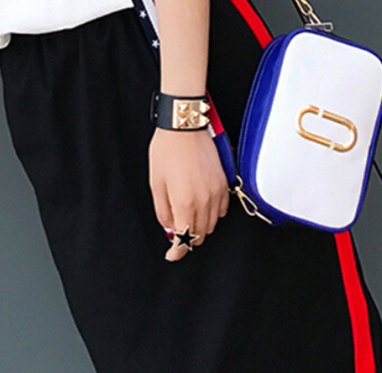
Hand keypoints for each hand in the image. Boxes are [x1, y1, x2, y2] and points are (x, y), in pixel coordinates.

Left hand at [148, 128, 229, 260]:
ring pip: (212, 224)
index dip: (178, 252)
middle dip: (187, 236)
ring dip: (199, 224)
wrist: (184, 125)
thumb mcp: (156, 182)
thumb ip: (163, 211)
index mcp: (185, 202)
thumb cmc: (166, 150)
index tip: (172, 256)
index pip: (186, 239)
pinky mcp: (225, 183)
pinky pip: (221, 209)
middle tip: (175, 228)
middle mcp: (205, 200)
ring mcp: (218, 192)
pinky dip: (211, 212)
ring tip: (185, 210)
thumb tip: (170, 229)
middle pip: (200, 234)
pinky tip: (199, 201)